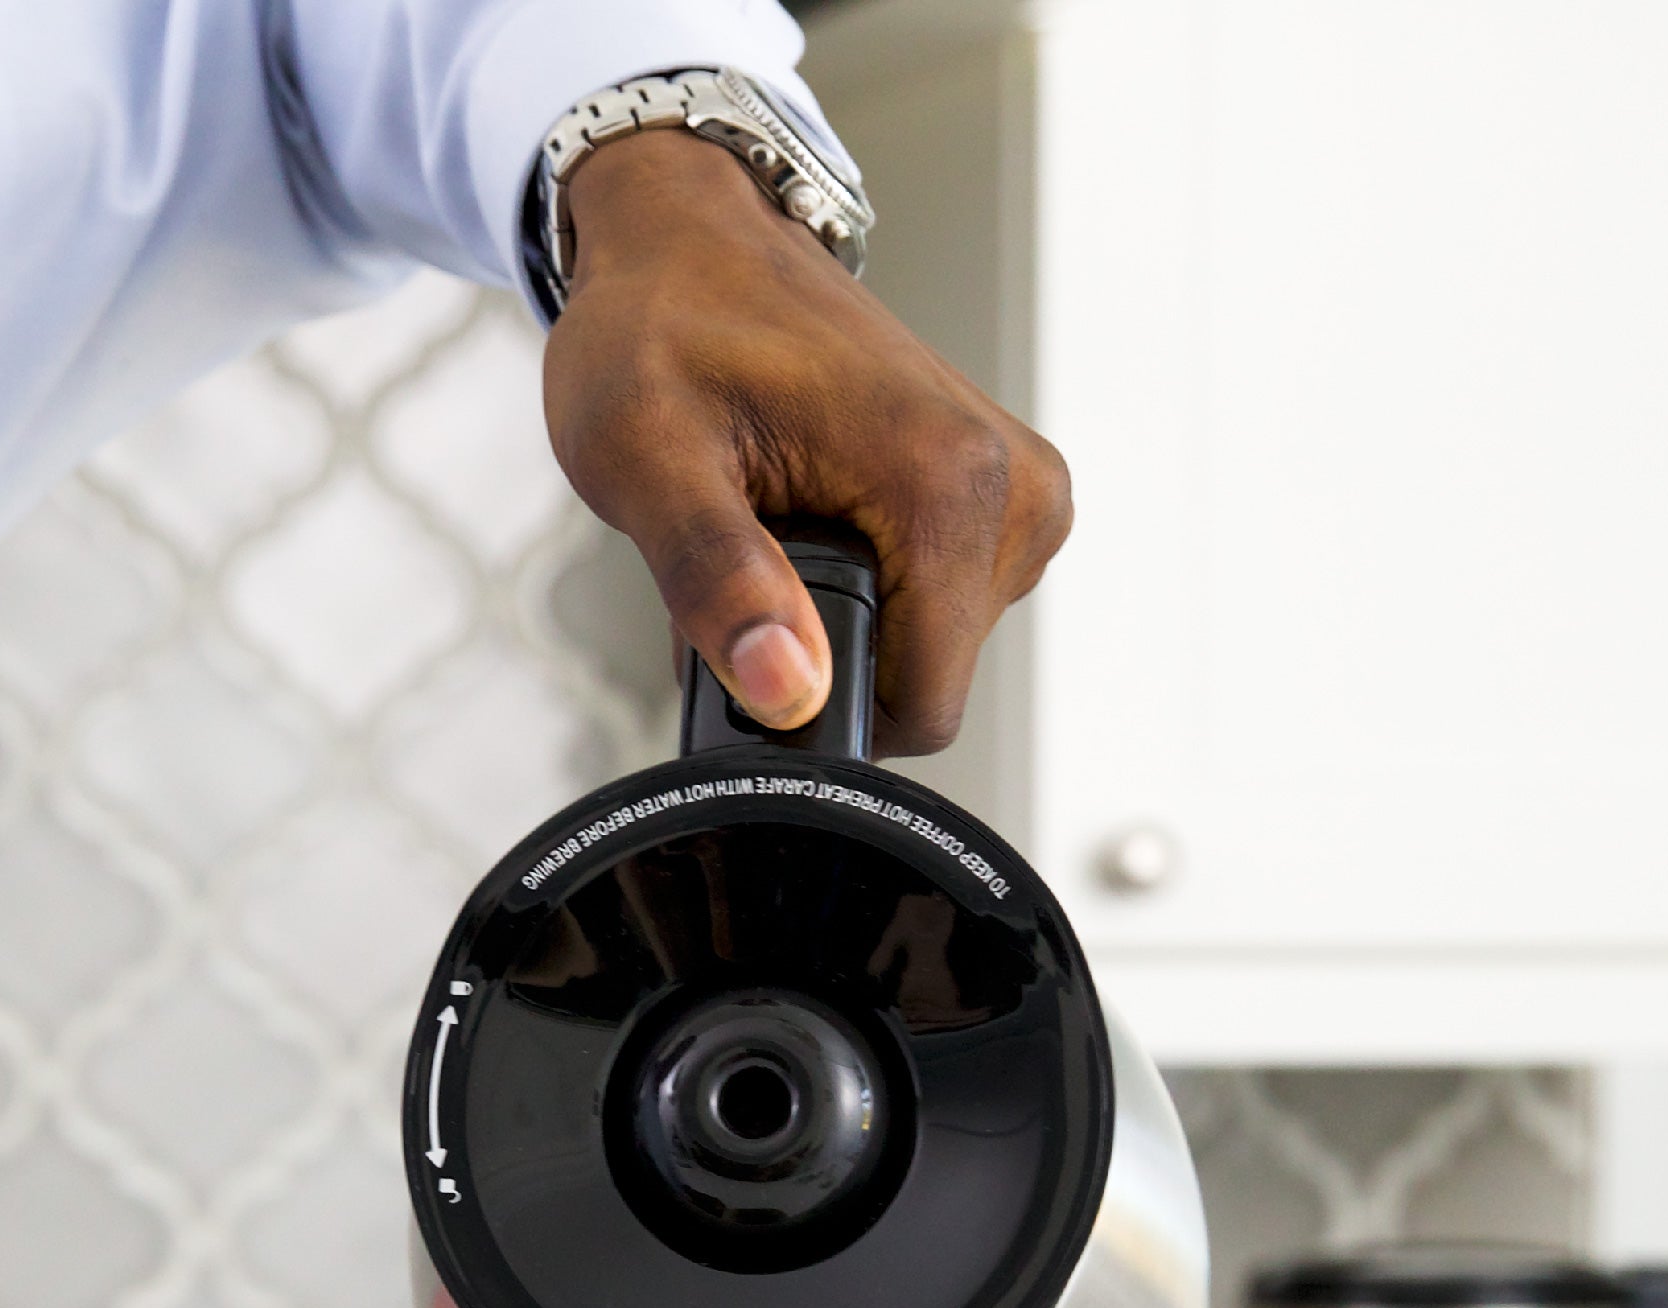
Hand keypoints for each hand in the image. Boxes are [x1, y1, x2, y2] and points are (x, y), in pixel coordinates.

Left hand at [543, 126, 1071, 754]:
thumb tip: (787, 691)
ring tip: (773, 530)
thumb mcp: (647, 458)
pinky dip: (866, 592)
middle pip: (925, 685)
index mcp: (950, 483)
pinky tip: (811, 524)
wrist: (693, 238)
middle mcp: (1014, 489)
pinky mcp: (1006, 496)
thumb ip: (714, 580)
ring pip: (929, 656)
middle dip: (824, 657)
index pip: (921, 708)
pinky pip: (939, 608)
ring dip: (839, 623)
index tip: (748, 632)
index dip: (820, 709)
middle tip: (747, 562)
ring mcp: (1020, 493)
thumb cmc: (661, 327)